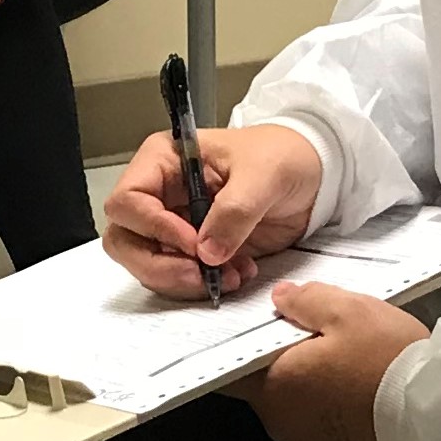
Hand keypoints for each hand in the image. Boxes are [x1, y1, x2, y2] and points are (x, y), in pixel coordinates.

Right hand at [102, 121, 320, 295]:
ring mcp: (173, 225)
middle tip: (200, 274)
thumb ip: (234, 211)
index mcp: (163, 161)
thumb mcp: (264, 174)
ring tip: (230, 275)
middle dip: (159, 264)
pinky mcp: (193, 250)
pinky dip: (202, 285)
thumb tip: (207, 252)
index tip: (193, 243)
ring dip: (183, 280)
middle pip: (125, 240)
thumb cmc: (284, 156)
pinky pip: (177, 277)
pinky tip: (237, 274)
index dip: (152, 228)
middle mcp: (159, 195)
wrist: (315, 175)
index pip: (127, 201)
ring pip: (147, 265)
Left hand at [235, 281, 428, 440]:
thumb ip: (308, 300)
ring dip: (323, 401)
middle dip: (297, 371)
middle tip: (335, 348)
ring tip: (363, 379)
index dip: (251, 350)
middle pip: (275, 392)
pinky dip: (345, 426)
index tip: (274, 336)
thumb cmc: (390, 363)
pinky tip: (374, 410)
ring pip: (305, 419)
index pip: (234, 370)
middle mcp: (284, 429)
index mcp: (275, 387)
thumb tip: (282, 299)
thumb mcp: (351, 311)